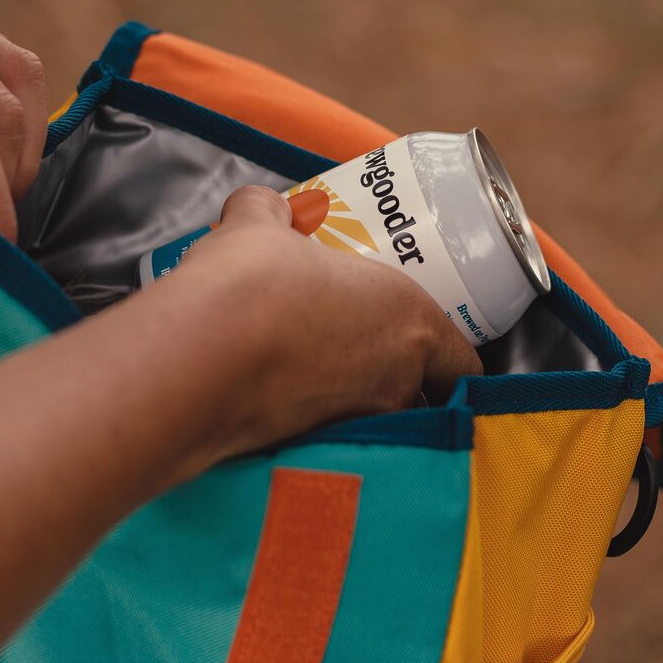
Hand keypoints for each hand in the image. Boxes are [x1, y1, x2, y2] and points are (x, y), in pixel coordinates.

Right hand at [167, 185, 483, 456]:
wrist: (202, 354)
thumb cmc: (252, 281)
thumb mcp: (261, 225)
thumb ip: (271, 213)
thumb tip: (264, 207)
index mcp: (409, 320)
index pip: (461, 362)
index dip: (447, 358)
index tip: (423, 348)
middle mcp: (396, 382)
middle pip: (419, 396)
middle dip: (394, 383)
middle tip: (355, 356)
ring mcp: (355, 426)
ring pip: (373, 424)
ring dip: (350, 408)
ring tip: (308, 381)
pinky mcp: (310, 456)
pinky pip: (325, 446)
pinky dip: (307, 431)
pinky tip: (273, 407)